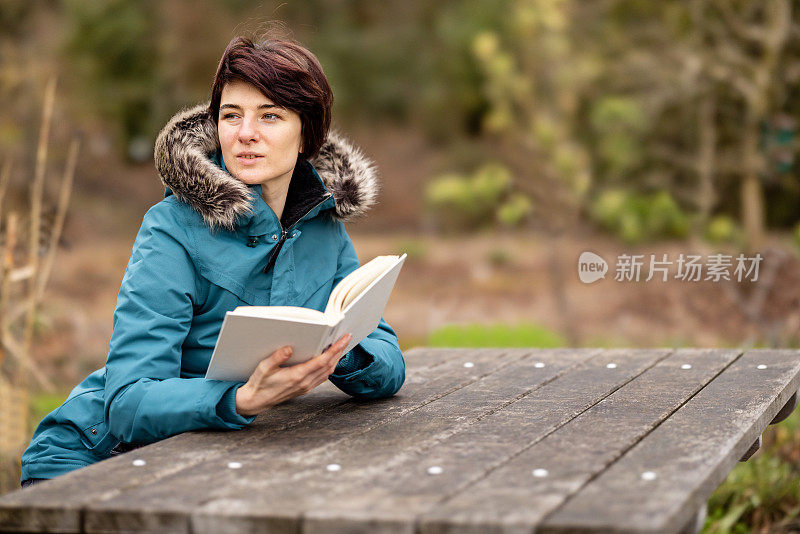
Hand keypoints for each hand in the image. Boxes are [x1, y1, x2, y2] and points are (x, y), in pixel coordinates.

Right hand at [235, 333, 352, 415]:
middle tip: (346, 338)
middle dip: (339, 351)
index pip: (322, 361)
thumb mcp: (264, 368)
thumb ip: (276, 357)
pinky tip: (330, 359)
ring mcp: (306, 387)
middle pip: (329, 366)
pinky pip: (322, 377)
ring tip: (340, 346)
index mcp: (297, 376)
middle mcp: (305, 383)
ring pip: (328, 372)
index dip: (335, 349)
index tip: (343, 339)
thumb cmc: (260, 383)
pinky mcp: (305, 389)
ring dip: (336, 359)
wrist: (257, 401)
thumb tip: (289, 348)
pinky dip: (329, 366)